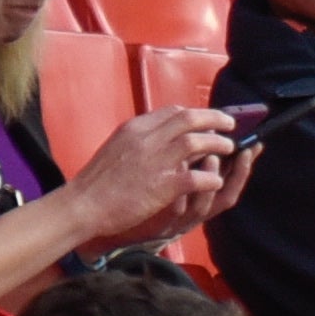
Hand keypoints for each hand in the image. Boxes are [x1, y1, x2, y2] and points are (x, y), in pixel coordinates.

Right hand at [68, 104, 236, 246]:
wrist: (83, 204)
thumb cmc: (98, 180)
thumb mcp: (117, 147)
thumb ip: (140, 139)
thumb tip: (161, 135)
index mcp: (135, 128)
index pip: (172, 111)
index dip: (195, 114)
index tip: (206, 119)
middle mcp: (147, 139)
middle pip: (189, 119)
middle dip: (215, 119)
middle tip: (230, 125)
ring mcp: (155, 161)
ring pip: (197, 142)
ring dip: (218, 144)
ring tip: (230, 148)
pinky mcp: (161, 186)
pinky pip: (196, 177)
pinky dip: (210, 178)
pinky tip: (216, 181)